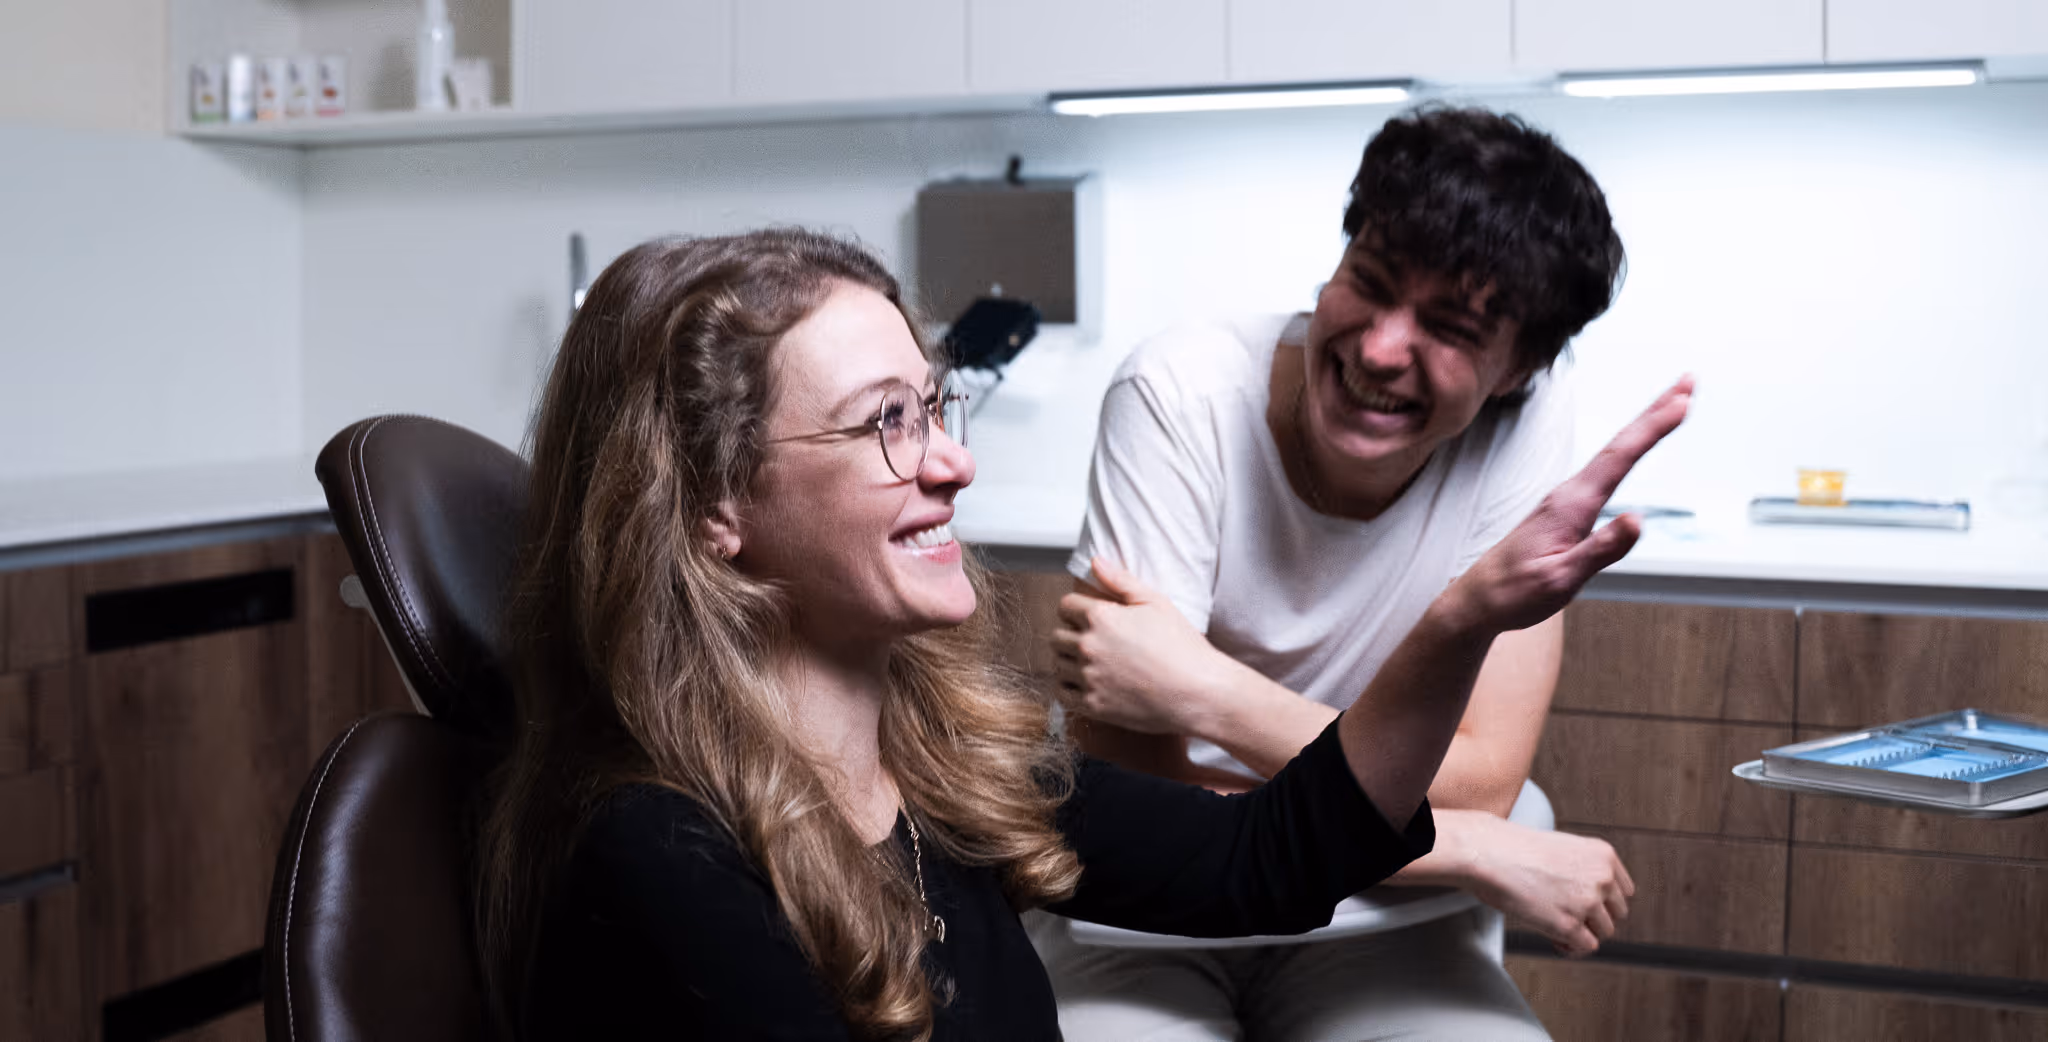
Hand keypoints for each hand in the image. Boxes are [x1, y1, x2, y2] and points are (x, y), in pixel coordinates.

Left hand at [1052, 558, 1238, 735]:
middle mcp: (1089, 646)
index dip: (1077, 610)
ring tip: (1093, 664)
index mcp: (1101, 617)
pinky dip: (1070, 688)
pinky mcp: (1092, 705)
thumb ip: (1121, 581)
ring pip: (1057, 664)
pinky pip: (1062, 693)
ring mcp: (1089, 677)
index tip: (1089, 618)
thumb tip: (1095, 561)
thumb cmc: (1182, 647)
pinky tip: (1088, 684)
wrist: (1199, 692)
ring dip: (1069, 662)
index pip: (1065, 606)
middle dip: (1071, 635)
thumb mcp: (1156, 603)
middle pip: (1057, 636)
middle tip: (1093, 642)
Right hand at [1447, 812, 1633, 956]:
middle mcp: (1601, 877)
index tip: (1590, 906)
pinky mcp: (1569, 925)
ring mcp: (1587, 902)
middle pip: (1617, 913)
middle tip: (1570, 916)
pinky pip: (1586, 947)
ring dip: (1583, 933)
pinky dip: (1572, 947)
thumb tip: (1588, 900)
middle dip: (1594, 918)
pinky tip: (1555, 939)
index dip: (1605, 901)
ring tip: (1558, 927)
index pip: (1624, 890)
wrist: (1489, 853)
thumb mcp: (1561, 848)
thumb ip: (1583, 870)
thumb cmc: (1512, 848)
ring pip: (1604, 932)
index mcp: (1603, 855)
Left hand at [1448, 377, 1692, 634]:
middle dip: (1656, 411)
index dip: (1653, 428)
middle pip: (1619, 444)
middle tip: (1688, 381)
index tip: (1682, 402)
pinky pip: (1604, 470)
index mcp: (1570, 506)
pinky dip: (1626, 451)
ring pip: (1612, 454)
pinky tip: (1632, 449)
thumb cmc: (1515, 592)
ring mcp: (1566, 500)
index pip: (1619, 458)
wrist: (1479, 600)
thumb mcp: (1561, 579)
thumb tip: (1638, 519)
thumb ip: (1599, 550)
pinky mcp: (1564, 510)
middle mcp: (1568, 494)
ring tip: (1672, 404)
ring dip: (1644, 426)